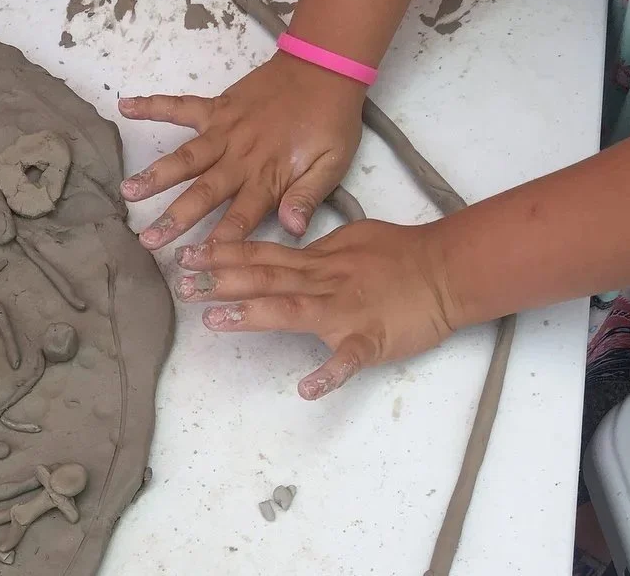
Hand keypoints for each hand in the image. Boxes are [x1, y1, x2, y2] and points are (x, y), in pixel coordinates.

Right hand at [118, 52, 364, 249]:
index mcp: (268, 176)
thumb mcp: (333, 164)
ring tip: (128, 192)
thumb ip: (308, 196)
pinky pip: (180, 106)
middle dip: (175, 218)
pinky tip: (124, 107)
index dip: (220, 241)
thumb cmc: (331, 122)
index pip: (241, 216)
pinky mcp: (217, 107)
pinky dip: (152, 105)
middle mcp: (240, 157)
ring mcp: (224, 130)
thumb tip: (292, 229)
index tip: (198, 264)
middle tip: (148, 240)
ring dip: (155, 175)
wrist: (326, 67)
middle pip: (204, 192)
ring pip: (185, 157)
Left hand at [173, 220, 455, 399]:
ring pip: (293, 310)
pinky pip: (350, 359)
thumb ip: (314, 250)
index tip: (188, 256)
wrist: (447, 270)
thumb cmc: (400, 254)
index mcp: (316, 262)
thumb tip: (288, 248)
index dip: (223, 255)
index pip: (262, 255)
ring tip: (216, 322)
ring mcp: (345, 311)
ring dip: (253, 315)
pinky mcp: (371, 339)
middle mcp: (322, 283)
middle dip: (221, 282)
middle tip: (182, 285)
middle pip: (265, 279)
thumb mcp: (349, 240)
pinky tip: (307, 389)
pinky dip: (330, 374)